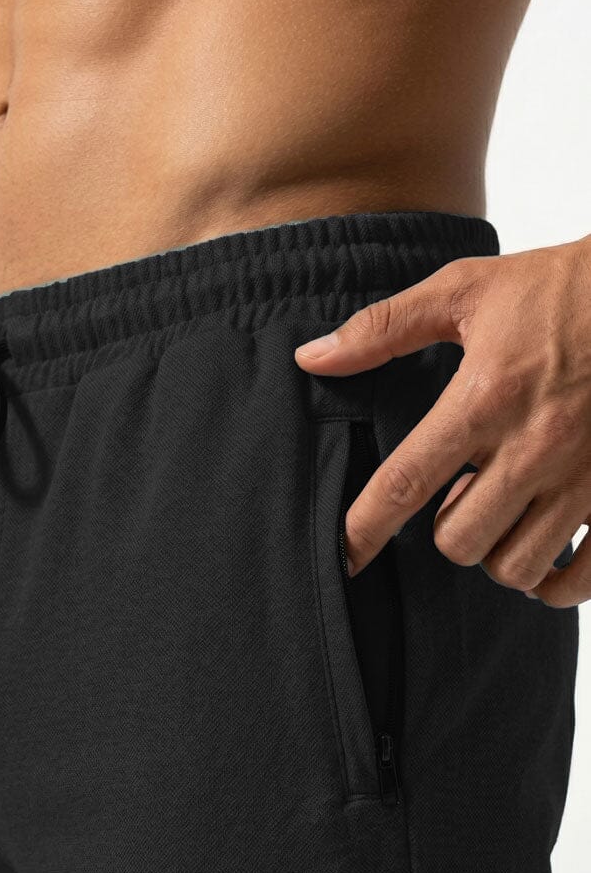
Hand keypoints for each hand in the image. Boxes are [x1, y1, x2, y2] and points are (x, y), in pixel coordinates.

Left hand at [295, 235, 590, 606]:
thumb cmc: (557, 288)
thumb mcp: (465, 291)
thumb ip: (383, 329)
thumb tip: (310, 358)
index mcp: (484, 399)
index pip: (405, 483)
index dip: (364, 529)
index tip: (343, 558)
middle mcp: (532, 447)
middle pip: (458, 541)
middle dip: (445, 530)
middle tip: (460, 497)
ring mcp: (584, 478)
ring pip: (514, 566)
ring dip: (495, 552)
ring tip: (502, 516)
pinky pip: (582, 580)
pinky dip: (555, 584)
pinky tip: (546, 557)